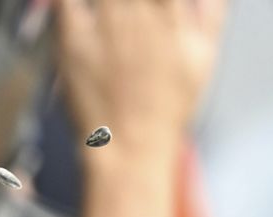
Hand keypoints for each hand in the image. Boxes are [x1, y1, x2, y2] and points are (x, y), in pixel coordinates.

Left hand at [56, 0, 224, 146]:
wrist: (131, 145)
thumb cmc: (167, 105)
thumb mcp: (203, 56)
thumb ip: (210, 10)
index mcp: (173, 14)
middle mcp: (140, 15)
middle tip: (123, 7)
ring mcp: (105, 27)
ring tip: (109, 10)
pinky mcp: (72, 43)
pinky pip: (65, 1)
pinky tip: (62, 2)